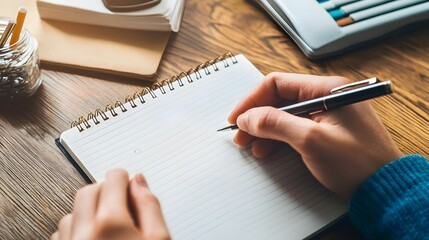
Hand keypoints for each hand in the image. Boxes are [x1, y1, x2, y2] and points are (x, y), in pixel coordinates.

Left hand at [51, 169, 169, 239]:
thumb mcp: (159, 239)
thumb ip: (150, 206)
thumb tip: (138, 181)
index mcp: (111, 222)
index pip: (113, 178)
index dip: (124, 179)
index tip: (129, 185)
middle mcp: (84, 231)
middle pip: (89, 190)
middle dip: (106, 192)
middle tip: (122, 206)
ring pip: (73, 212)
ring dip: (89, 213)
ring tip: (109, 228)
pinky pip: (62, 233)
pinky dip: (77, 230)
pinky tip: (95, 239)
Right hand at [228, 73, 402, 198]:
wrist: (383, 189)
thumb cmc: (356, 164)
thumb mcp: (311, 141)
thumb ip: (275, 124)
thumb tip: (247, 117)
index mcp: (328, 89)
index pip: (277, 83)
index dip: (252, 100)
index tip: (237, 118)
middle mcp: (327, 96)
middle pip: (280, 99)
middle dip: (257, 116)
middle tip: (241, 135)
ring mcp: (328, 113)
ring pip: (285, 114)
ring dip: (265, 128)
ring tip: (251, 145)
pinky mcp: (327, 129)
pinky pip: (296, 127)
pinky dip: (279, 137)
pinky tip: (268, 149)